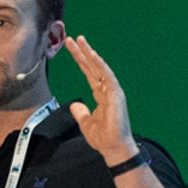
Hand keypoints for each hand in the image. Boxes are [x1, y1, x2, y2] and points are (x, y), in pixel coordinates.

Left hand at [64, 35, 134, 165]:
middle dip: (82, 53)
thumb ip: (80, 112)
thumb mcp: (85, 122)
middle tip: (72, 39)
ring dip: (89, 53)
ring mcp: (112, 91)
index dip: (80, 60)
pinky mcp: (116, 95)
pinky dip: (100, 65)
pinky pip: (107, 76)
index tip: (71, 48)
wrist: (113, 148)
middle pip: (92, 67)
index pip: (88, 73)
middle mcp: (107, 90)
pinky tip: (93, 55)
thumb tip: (74, 104)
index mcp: (100, 95)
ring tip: (80, 40)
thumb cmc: (103, 137)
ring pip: (99, 68)